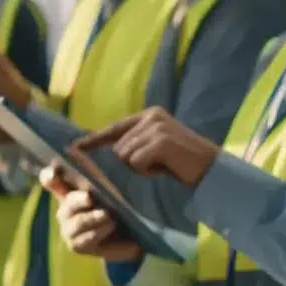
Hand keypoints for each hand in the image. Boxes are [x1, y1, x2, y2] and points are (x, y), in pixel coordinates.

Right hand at [42, 168, 144, 261]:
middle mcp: (66, 210)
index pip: (50, 179)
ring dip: (92, 218)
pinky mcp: (77, 246)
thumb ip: (101, 174)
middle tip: (90, 197)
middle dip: (78, 200)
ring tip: (108, 215)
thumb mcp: (114, 187)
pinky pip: (83, 239)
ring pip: (76, 222)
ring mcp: (69, 229)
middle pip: (67, 202)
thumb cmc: (122, 206)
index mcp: (70, 190)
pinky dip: (97, 232)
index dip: (49, 175)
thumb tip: (88, 156)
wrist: (133, 236)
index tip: (54, 172)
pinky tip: (110, 226)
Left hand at [81, 108, 218, 186]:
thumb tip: (111, 149)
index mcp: (149, 115)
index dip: (94, 139)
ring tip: (161, 165)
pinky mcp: (160, 141)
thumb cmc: (181, 161)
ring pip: (125, 156)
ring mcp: (156, 127)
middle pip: (118, 147)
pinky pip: (136, 162)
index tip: (75, 147)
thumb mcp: (155, 146)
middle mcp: (151, 117)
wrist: (210, 168)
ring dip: (140, 168)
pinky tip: (164, 168)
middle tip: (156, 165)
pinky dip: (147, 171)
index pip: (115, 127)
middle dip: (132, 162)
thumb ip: (136, 142)